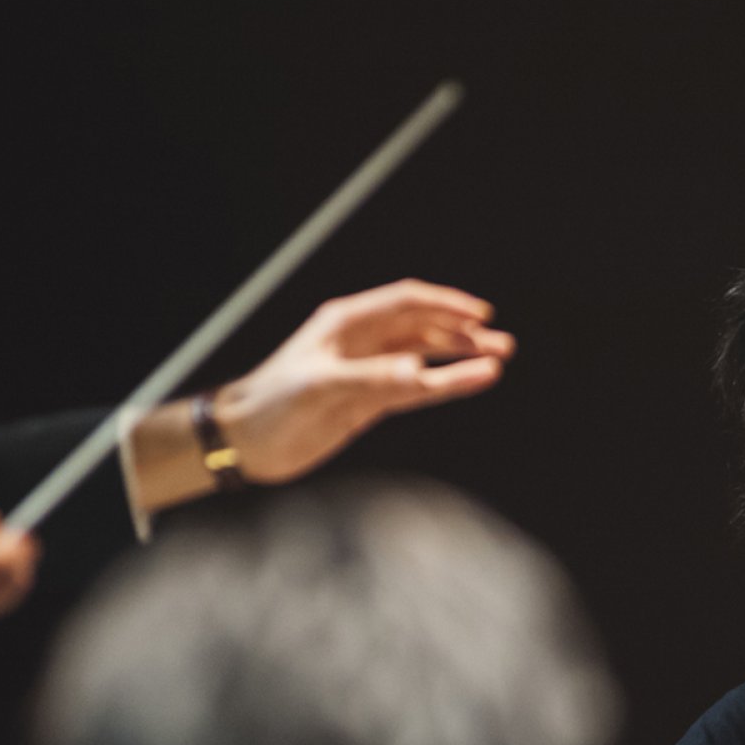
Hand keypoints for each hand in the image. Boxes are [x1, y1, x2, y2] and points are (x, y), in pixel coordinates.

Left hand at [215, 278, 513, 483]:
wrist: (243, 442)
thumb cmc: (270, 405)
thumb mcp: (320, 387)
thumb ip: (373, 379)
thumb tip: (420, 373)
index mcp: (346, 324)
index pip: (407, 302)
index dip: (446, 305)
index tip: (481, 316)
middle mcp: (362, 342)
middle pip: (424, 328)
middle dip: (463, 333)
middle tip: (501, 345)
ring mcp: (369, 371)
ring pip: (426, 357)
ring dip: (460, 357)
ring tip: (496, 362)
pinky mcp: (370, 401)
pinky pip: (417, 388)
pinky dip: (444, 384)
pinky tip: (468, 382)